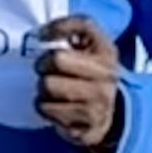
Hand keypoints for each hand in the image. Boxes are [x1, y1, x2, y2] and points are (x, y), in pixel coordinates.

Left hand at [36, 15, 123, 152]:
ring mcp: (100, 103)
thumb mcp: (89, 45)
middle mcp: (108, 76)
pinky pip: (47, 110)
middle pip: (57, 59)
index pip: (83, 26)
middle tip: (46, 69)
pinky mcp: (86, 126)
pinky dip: (44, 107)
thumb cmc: (89, 72)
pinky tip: (56, 106)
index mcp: (107, 52)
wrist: (109, 113)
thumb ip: (72, 28)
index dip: (57, 28)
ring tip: (52, 89)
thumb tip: (43, 33)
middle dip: (44, 64)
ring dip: (42, 88)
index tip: (44, 36)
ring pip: (48, 86)